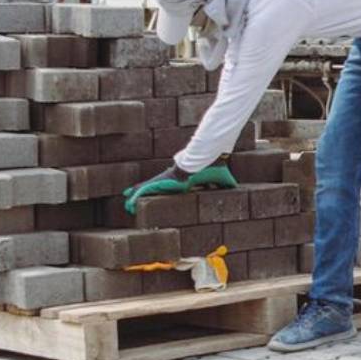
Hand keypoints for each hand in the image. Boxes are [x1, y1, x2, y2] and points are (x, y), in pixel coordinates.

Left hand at [123, 161, 237, 214]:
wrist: (206, 156)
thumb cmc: (212, 164)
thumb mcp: (220, 178)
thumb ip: (224, 184)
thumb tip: (235, 188)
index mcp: (183, 180)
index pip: (169, 187)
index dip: (161, 192)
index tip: (156, 196)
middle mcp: (172, 179)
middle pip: (154, 188)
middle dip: (142, 194)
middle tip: (131, 201)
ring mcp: (166, 178)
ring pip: (147, 188)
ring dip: (135, 196)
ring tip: (125, 202)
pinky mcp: (163, 178)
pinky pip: (146, 187)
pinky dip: (137, 193)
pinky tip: (127, 198)